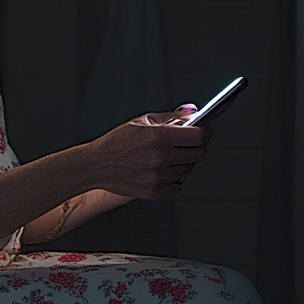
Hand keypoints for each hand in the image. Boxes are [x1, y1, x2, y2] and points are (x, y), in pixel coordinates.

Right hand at [88, 107, 211, 197]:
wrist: (96, 165)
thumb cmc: (117, 142)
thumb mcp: (142, 121)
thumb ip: (171, 117)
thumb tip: (193, 112)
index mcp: (159, 136)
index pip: (200, 136)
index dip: (207, 131)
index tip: (206, 130)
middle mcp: (161, 157)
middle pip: (199, 154)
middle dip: (197, 147)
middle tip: (188, 143)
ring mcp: (158, 176)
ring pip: (189, 170)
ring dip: (184, 162)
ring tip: (170, 156)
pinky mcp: (154, 190)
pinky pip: (178, 185)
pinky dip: (175, 179)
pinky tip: (164, 170)